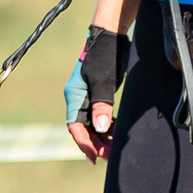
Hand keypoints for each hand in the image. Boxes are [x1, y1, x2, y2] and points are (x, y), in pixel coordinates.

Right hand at [63, 26, 125, 162]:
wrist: (111, 35)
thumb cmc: (105, 55)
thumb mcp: (104, 81)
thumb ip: (102, 105)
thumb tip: (102, 129)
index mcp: (74, 96)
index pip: (75, 127)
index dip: (85, 144)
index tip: (95, 157)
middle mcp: (78, 98)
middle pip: (84, 129)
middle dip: (96, 144)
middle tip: (110, 158)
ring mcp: (88, 96)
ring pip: (93, 124)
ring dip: (103, 137)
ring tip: (115, 149)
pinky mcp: (98, 93)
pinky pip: (100, 115)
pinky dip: (108, 126)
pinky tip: (117, 132)